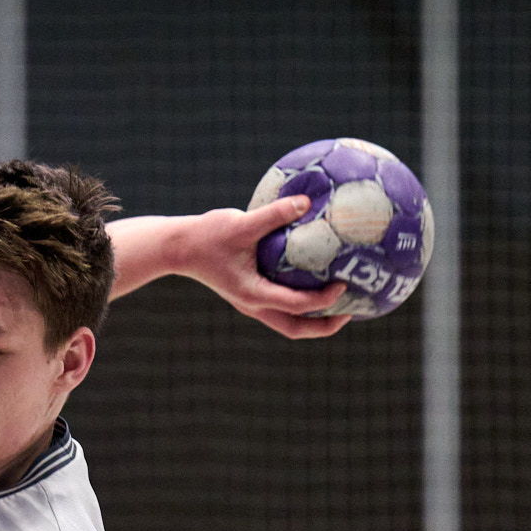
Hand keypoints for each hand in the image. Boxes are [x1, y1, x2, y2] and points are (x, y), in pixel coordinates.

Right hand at [177, 199, 351, 339]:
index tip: (343, 284)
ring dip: (314, 320)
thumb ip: (275, 214)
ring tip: (338, 305)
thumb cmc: (207, 235)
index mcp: (253, 294)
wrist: (179, 247)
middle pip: (295, 329)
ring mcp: (250, 303)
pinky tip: (313, 283)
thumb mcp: (242, 223)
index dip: (323, 300)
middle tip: (351, 313)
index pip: (296, 305)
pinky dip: (301, 304)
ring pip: (288, 323)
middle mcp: (253, 305)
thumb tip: (307, 201)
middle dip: (324, 326)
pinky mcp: (249, 294)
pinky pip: (281, 307)